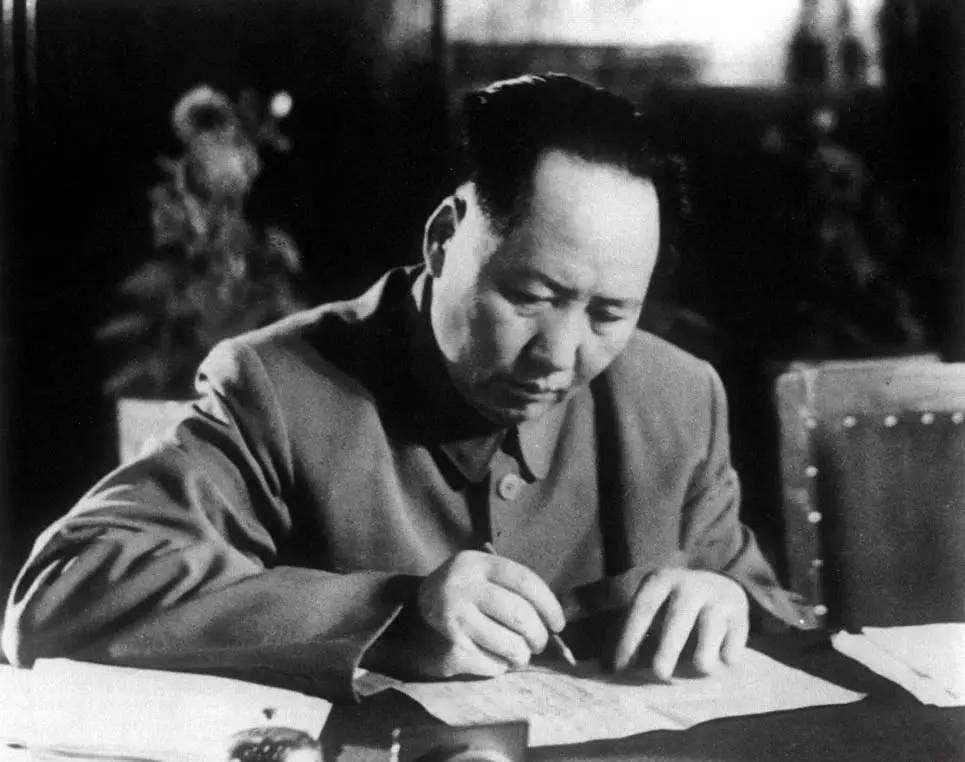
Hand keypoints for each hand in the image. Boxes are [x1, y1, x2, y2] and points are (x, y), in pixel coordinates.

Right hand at [411, 550, 565, 677]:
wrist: (408, 616)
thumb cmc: (460, 596)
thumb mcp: (478, 576)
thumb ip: (511, 589)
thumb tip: (554, 622)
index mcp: (476, 564)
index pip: (525, 581)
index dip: (549, 605)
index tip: (558, 624)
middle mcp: (462, 587)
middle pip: (520, 615)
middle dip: (538, 635)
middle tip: (538, 643)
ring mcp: (454, 618)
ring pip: (510, 645)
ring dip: (521, 655)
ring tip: (518, 653)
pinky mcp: (449, 648)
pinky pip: (492, 665)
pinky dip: (500, 667)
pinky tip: (493, 659)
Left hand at [613, 568, 748, 679]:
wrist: (718, 583)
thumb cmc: (669, 599)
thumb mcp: (640, 592)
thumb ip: (603, 601)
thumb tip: (570, 612)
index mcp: (660, 581)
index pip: (642, 610)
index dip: (630, 638)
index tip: (619, 667)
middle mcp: (689, 586)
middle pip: (677, 618)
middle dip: (668, 646)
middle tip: (659, 673)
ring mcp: (717, 598)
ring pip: (711, 623)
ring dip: (705, 646)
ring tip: (700, 668)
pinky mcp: (740, 612)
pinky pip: (737, 632)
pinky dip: (732, 647)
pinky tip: (727, 660)